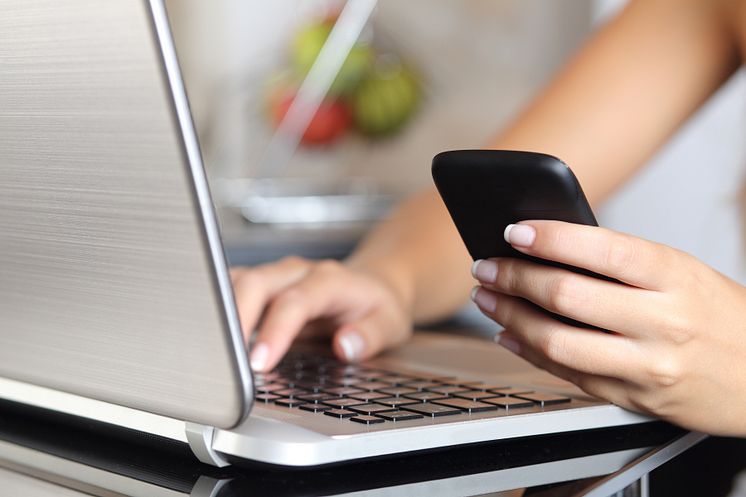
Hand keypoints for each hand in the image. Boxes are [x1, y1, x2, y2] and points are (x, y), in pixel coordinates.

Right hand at [230, 257, 412, 372]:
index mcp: (330, 280)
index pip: (295, 301)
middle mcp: (297, 273)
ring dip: (220, 314)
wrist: (371, 285)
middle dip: (235, 320)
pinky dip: (216, 312)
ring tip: (212, 353)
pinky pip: (230, 290)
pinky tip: (211, 338)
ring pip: (236, 282)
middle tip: (227, 362)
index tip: (259, 363)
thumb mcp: (390, 324)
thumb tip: (346, 345)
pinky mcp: (260, 286)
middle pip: (256, 283)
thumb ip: (371, 336)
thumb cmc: (377, 306)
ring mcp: (276, 276)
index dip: (275, 331)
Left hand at [470, 220, 745, 435]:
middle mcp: (662, 321)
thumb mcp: (683, 272)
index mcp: (674, 276)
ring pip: (557, 341)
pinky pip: (568, 375)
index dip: (549, 238)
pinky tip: (510, 334)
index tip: (514, 231)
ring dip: (509, 317)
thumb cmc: (719, 316)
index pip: (600, 249)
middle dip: (513, 277)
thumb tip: (549, 248)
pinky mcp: (635, 398)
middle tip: (486, 266)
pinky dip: (529, 352)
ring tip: (487, 300)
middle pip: (566, 295)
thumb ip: (622, 262)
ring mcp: (647, 365)